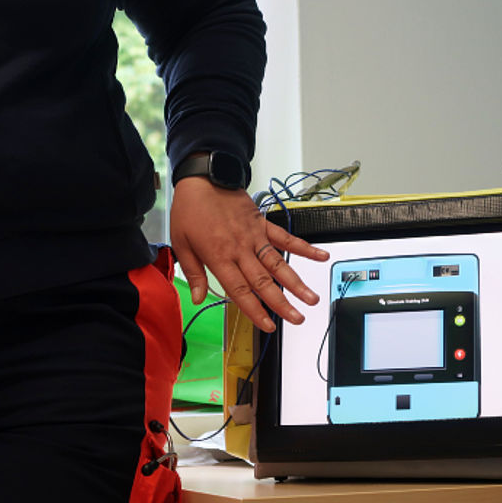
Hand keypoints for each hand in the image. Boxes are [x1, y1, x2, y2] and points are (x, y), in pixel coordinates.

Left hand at [170, 177, 329, 331]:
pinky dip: (304, 248)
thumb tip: (197, 298)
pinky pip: (286, 238)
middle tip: (297, 319)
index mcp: (219, 257)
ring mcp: (255, 236)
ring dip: (296, 283)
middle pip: (264, 282)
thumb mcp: (181, 243)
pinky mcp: (263, 224)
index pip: (240, 290)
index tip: (268, 325)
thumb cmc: (190, 209)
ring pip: (278, 264)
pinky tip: (320, 256)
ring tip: (311, 298)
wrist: (203, 177)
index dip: (255, 310)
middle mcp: (240, 249)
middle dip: (282, 303)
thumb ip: (193, 273)